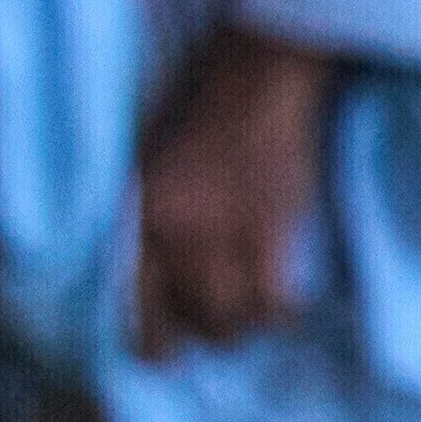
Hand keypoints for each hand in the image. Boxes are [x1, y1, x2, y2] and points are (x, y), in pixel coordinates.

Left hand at [131, 27, 338, 354]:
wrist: (257, 72)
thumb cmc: (201, 108)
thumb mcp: (148, 165)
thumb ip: (145, 222)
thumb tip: (146, 277)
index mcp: (138, 220)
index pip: (135, 314)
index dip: (153, 344)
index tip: (167, 349)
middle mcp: (173, 236)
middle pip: (192, 324)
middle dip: (207, 331)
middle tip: (220, 318)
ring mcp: (222, 234)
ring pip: (234, 321)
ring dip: (246, 323)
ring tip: (254, 307)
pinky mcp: (270, 228)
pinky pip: (276, 302)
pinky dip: (282, 309)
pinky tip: (286, 299)